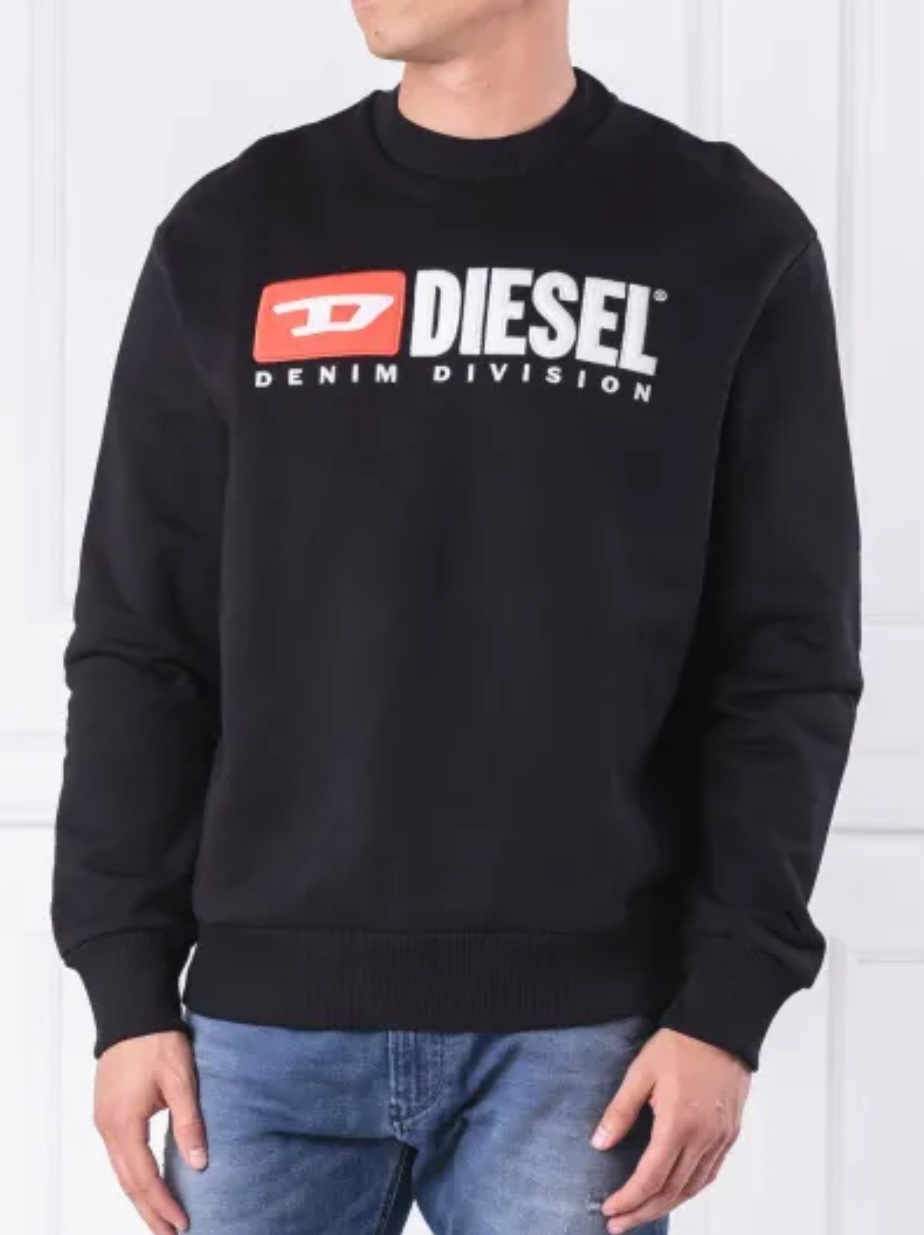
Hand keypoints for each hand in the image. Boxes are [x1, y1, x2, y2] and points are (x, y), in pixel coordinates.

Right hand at [94, 1030, 206, 1234]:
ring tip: (159, 1217)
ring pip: (121, 1170)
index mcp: (124, 1124)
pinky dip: (133, 1174)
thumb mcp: (181, 1081)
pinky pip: (119, 1154)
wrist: (133, 1011)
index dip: (163, 1203)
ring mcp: (104, 1120)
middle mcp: (108, 1128)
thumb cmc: (157, 1041)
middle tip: (169, 1234)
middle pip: (128, 1182)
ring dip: (140, 1196)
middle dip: (149, 1211)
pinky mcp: (108, 1111)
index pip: (144, 1178)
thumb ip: (189, 1123)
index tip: (181, 1223)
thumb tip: (199, 1163)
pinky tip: (147, 1182)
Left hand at [590, 1027, 750, 1231]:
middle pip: (672, 1191)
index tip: (609, 1210)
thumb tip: (599, 1143)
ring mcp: (720, 1139)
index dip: (628, 1199)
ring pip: (693, 1187)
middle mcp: (703, 1138)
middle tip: (618, 1224)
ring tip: (642, 1213)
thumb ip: (620, 1111)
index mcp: (678, 1124)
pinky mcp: (730, 1134)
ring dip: (666, 1206)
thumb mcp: (640, 1072)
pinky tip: (675, 1192)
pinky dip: (690, 1190)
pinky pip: (710, 1174)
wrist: (722, 1026)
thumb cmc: (681, 1044)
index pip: (651, 1177)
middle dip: (642, 1211)